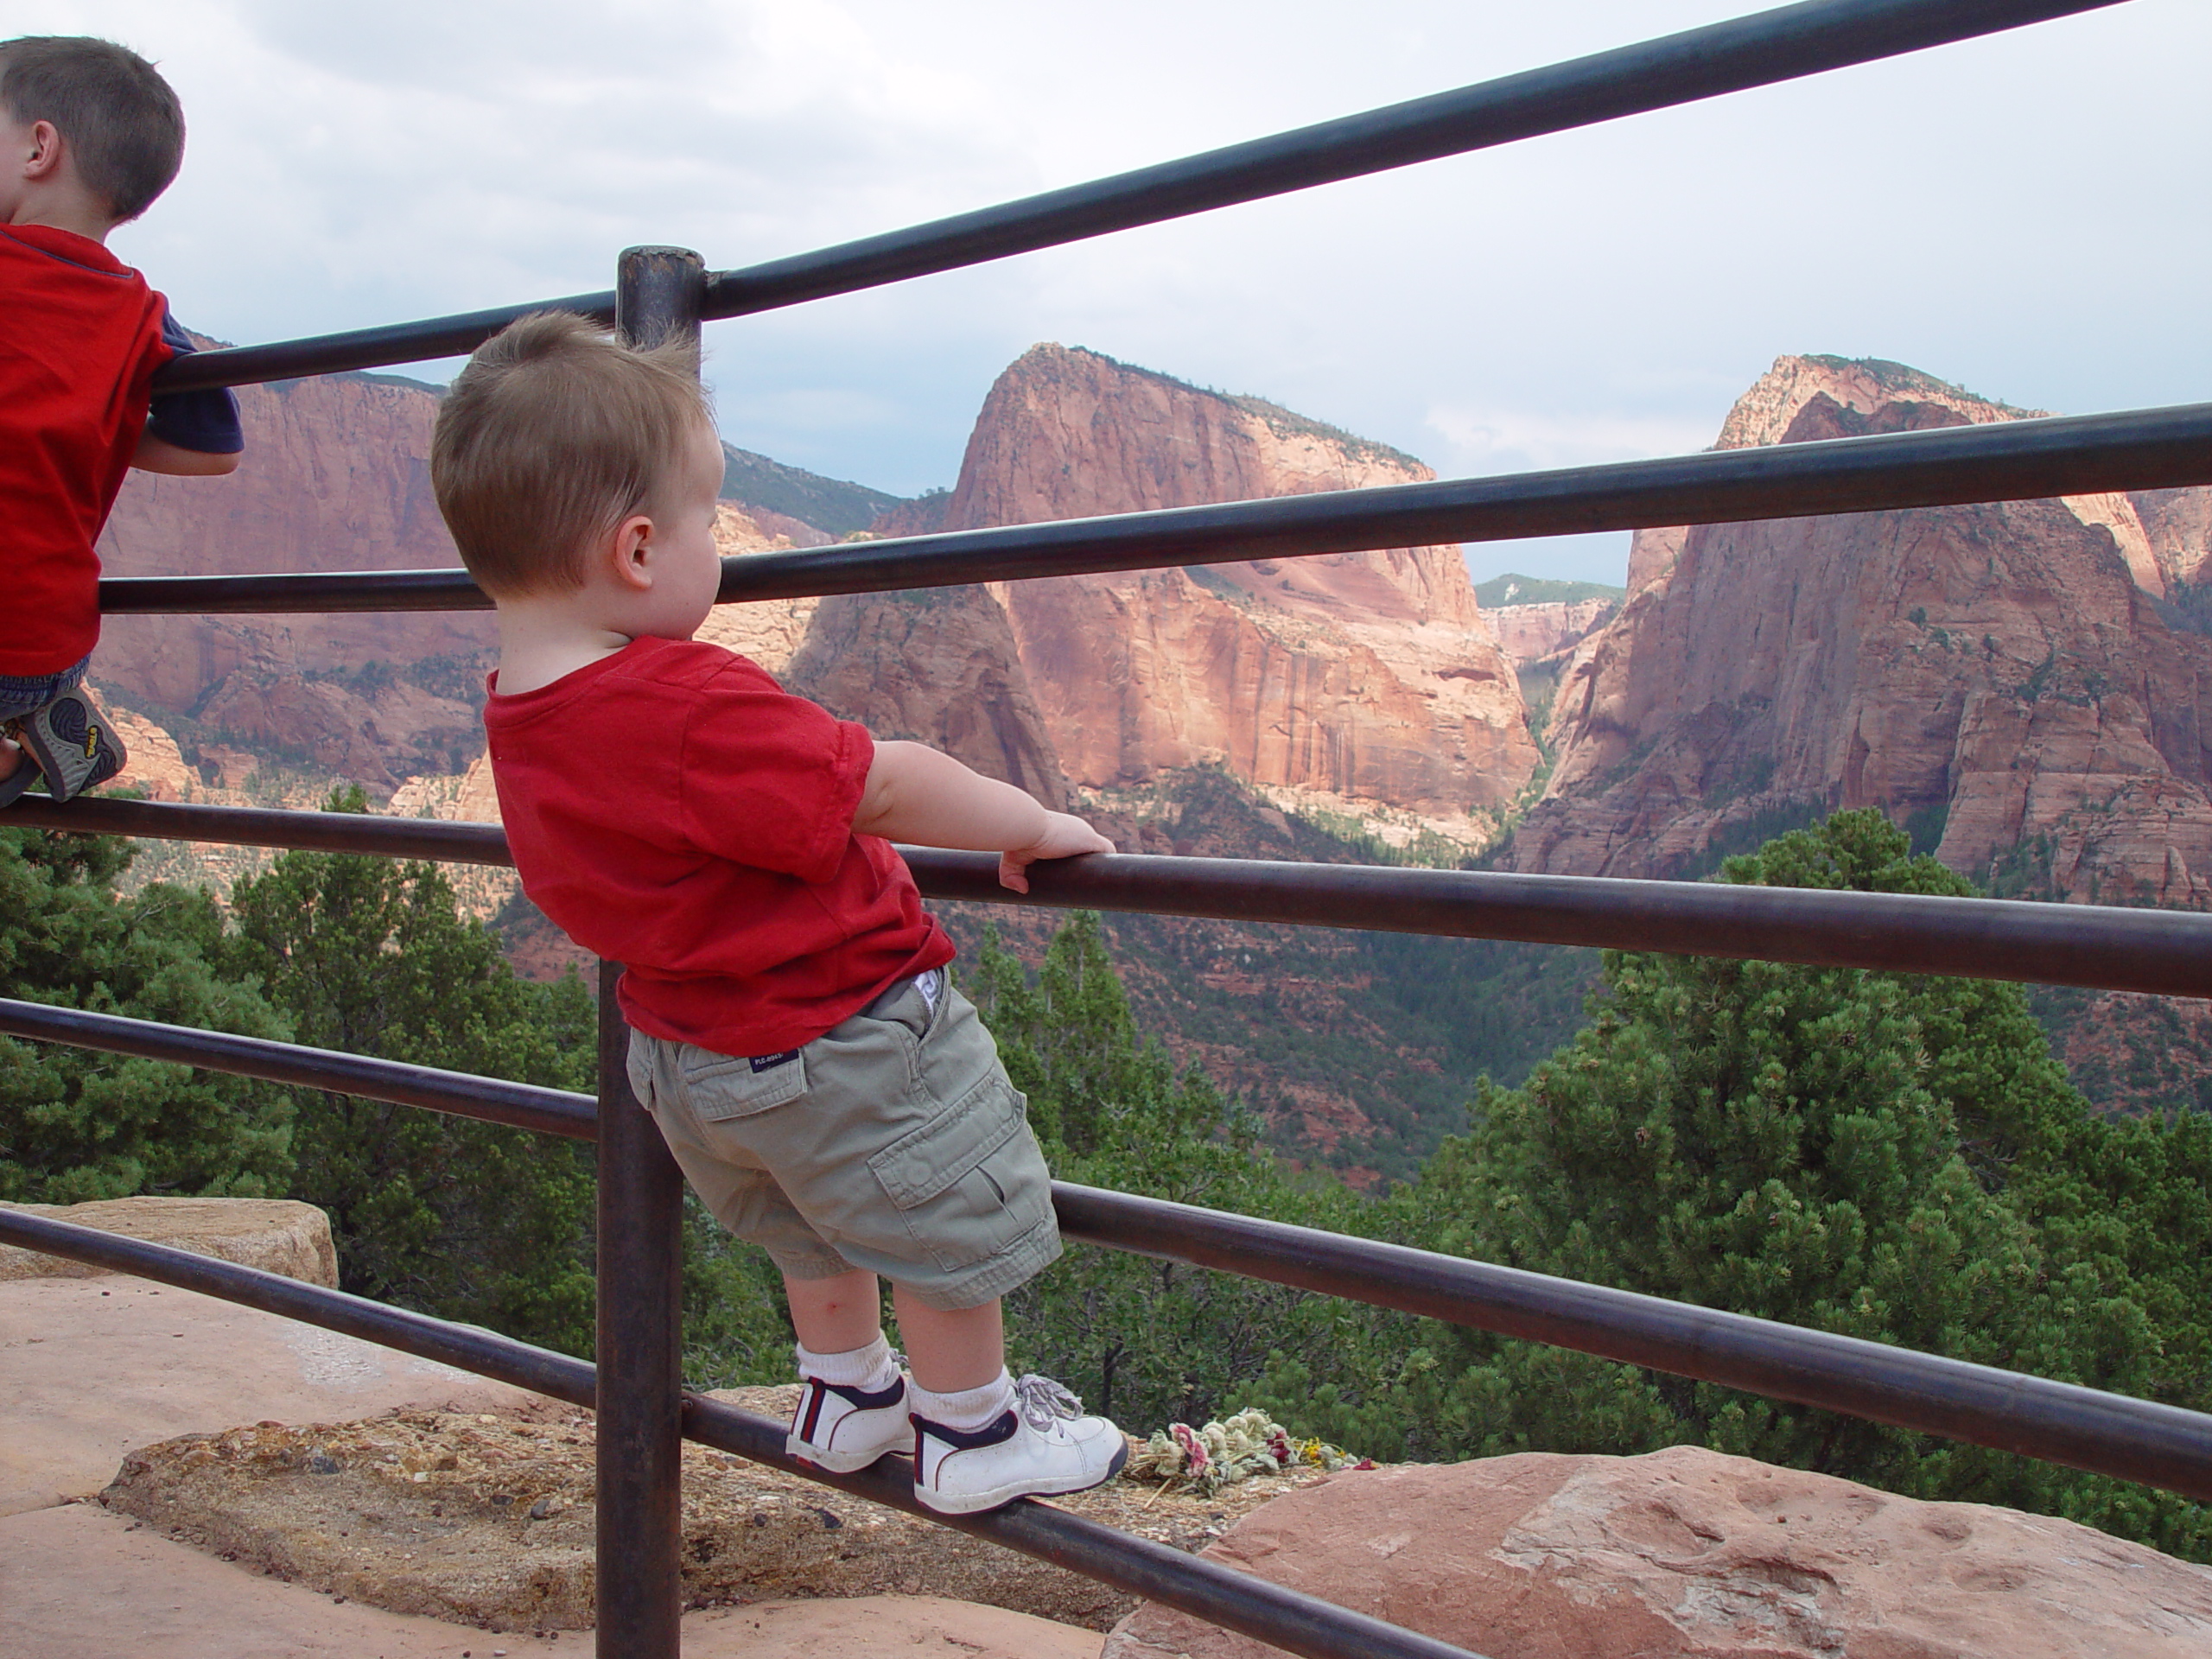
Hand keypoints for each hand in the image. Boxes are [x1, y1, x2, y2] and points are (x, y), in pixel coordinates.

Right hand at [999, 812, 1114, 892]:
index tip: (1069, 874)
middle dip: (1088, 866)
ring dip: (1099, 866)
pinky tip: (1108, 880)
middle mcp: (1075, 830)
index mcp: (1061, 830)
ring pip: (1101, 852)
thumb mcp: (1013, 857)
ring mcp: (1085, 835)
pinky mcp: (1092, 842)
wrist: (1026, 826)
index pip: (1075, 843)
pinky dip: (1110, 864)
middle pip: (1090, 849)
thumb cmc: (1018, 838)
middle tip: (1082, 888)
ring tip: (1095, 888)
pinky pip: (1108, 852)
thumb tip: (1021, 890)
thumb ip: (1011, 875)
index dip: (1074, 857)